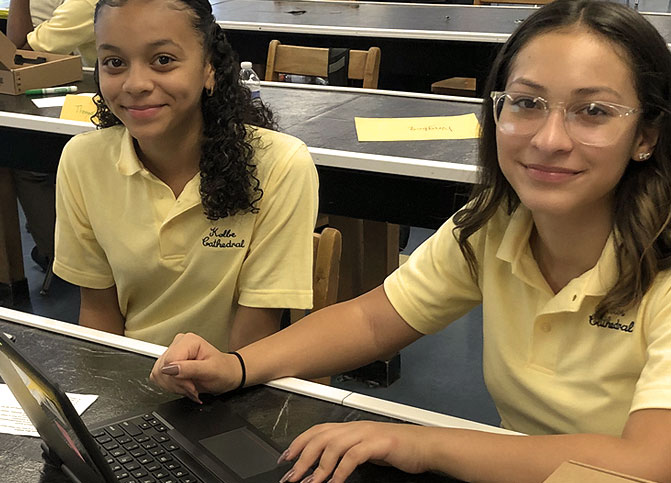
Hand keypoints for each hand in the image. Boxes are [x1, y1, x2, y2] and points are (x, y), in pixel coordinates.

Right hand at [149, 333, 241, 402]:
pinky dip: (171, 386)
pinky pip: (158, 378)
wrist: (226, 375)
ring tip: (190, 386)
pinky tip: (184, 385)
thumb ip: (189, 368)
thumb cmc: (222, 370)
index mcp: (188, 341)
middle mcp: (178, 345)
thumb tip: (169, 369)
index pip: (168, 361)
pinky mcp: (168, 364)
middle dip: (177, 384)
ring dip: (175, 386)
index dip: (177, 377)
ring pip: (158, 375)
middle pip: (162, 369)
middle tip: (193, 387)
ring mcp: (172, 354)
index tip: (191, 385)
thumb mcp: (210, 370)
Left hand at [278, 421, 431, 482]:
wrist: (427, 446)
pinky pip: (354, 456)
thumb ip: (348, 454)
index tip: (285, 459)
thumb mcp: (368, 450)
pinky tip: (335, 482)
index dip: (299, 443)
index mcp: (351, 428)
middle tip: (292, 476)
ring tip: (311, 482)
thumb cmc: (399, 450)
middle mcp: (356, 428)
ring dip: (319, 466)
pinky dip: (341, 470)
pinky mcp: (380, 443)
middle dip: (302, 457)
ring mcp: (367, 434)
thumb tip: (326, 468)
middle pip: (321, 437)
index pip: (318, 430)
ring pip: (334, 445)